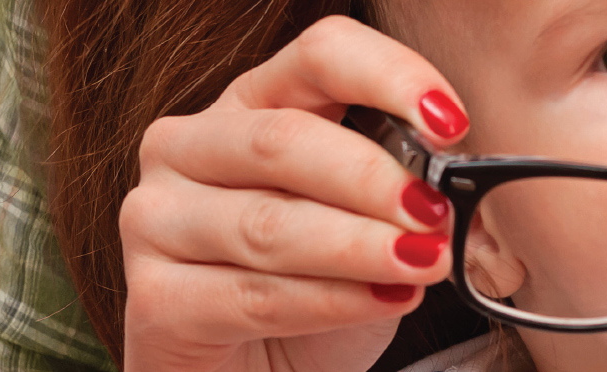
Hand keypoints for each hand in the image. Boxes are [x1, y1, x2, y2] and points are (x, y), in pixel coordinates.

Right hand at [119, 16, 467, 371]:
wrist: (260, 370)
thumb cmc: (317, 285)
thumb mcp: (366, 223)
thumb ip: (399, 192)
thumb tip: (452, 193)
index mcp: (254, 103)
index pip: (319, 56)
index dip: (390, 79)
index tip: (450, 123)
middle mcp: (191, 146)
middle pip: (285, 140)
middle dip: (372, 179)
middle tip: (435, 213)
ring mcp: (158, 218)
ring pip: (269, 225)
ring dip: (359, 246)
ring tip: (424, 262)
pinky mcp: (153, 297)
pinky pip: (254, 296)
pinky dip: (331, 301)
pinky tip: (385, 300)